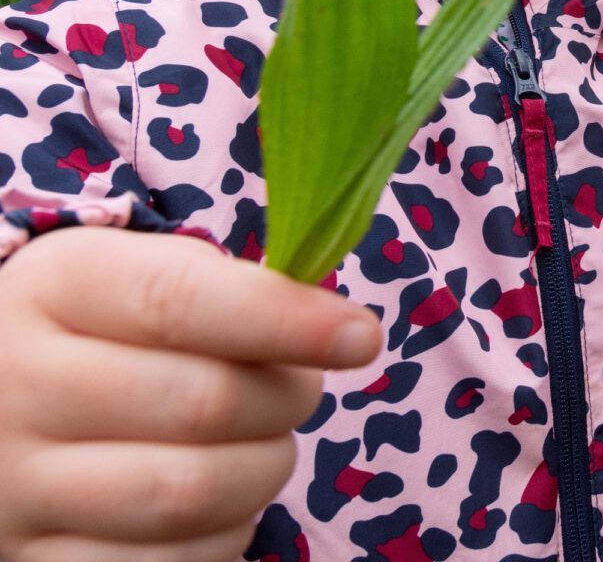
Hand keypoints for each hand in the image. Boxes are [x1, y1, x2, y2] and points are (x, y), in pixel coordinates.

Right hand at [0, 227, 380, 561]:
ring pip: (186, 494)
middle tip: (304, 388)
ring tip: (267, 445)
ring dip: (263, 471)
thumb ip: (231, 290)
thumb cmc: (102, 325)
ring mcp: (19, 484)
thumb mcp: (140, 275)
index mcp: (59, 287)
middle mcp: (23, 385)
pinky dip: (222, 536)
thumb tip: (338, 330)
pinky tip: (225, 503)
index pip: (181, 300)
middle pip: (200, 403)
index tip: (363, 336)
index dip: (286, 319)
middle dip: (286, 400)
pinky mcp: (32, 558)